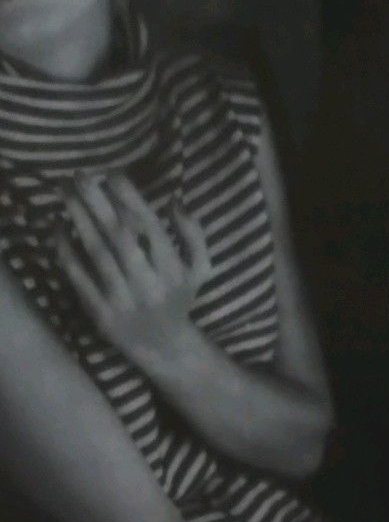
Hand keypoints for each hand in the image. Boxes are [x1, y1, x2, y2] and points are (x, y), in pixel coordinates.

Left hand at [58, 174, 215, 384]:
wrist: (162, 348)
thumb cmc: (177, 298)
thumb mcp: (198, 270)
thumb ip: (194, 235)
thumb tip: (174, 201)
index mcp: (173, 272)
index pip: (149, 226)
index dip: (129, 197)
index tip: (112, 174)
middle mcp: (149, 286)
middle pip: (119, 235)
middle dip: (97, 201)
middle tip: (80, 176)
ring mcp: (123, 300)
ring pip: (97, 252)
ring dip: (78, 219)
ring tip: (65, 192)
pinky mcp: (101, 313)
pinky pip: (79, 276)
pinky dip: (65, 251)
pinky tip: (58, 228)